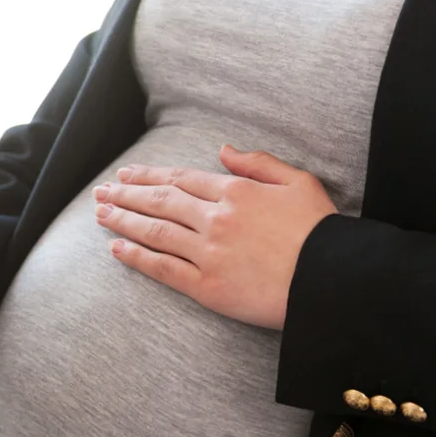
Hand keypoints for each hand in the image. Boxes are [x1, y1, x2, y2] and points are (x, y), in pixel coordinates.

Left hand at [92, 145, 336, 328]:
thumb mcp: (299, 182)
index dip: (149, 175)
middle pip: (160, 201)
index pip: (180, 179)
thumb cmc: (322, 232)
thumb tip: (223, 149)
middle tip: (102, 192)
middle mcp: (215, 219)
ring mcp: (208, 253)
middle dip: (126, 195)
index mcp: (235, 191)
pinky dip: (137, 257)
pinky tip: (117, 248)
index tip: (126, 175)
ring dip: (123, 220)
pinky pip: (163, 268)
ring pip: (155, 231)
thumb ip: (259, 163)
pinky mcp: (207, 287)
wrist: (334, 281)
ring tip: (100, 214)